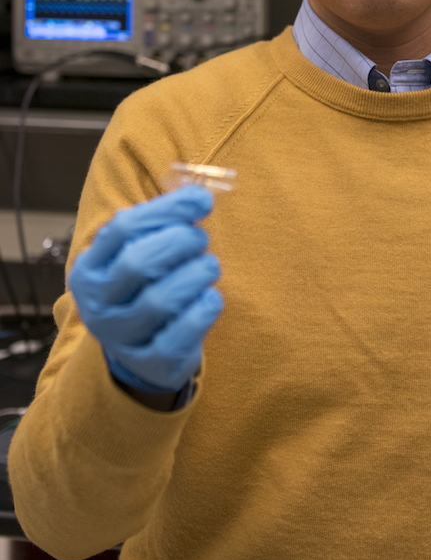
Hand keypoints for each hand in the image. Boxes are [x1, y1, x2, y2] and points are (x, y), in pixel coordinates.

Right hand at [69, 185, 223, 393]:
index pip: (122, 228)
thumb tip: (200, 196)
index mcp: (90, 269)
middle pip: (138, 263)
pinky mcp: (151, 363)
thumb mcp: (141, 253)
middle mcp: (98, 305)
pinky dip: (204, 308)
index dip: (167, 209)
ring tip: (208, 265)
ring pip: (162, 298)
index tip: (201, 200)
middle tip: (201, 238)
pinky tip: (211, 296)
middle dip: (181, 242)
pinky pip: (182, 333)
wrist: (141, 352)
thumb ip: (165, 222)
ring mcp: (121, 337)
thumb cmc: (146, 288)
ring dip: (197, 273)